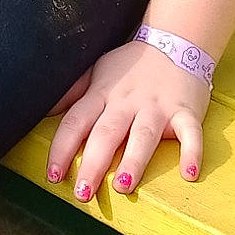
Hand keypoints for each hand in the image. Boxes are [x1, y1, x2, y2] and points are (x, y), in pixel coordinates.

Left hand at [44, 39, 207, 199]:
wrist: (177, 41)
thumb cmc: (131, 65)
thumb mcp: (97, 71)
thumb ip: (73, 93)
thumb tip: (43, 110)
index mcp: (102, 93)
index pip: (76, 122)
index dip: (62, 149)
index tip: (53, 176)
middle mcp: (127, 101)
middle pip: (106, 133)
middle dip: (93, 164)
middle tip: (83, 193)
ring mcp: (157, 107)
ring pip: (144, 135)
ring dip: (134, 161)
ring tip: (123, 185)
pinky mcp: (186, 111)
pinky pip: (190, 133)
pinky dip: (191, 153)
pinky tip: (189, 175)